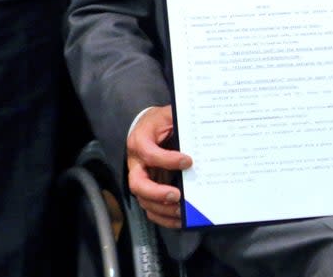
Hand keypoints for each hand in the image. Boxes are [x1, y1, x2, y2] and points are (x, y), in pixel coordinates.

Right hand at [127, 106, 192, 228]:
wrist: (147, 127)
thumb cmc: (159, 121)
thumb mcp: (168, 114)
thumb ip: (178, 119)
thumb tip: (197, 126)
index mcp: (139, 141)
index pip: (150, 154)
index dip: (168, 160)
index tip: (188, 161)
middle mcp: (136, 163)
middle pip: (138, 184)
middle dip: (157, 193)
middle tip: (177, 195)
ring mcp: (140, 178)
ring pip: (144, 200)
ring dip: (163, 209)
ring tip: (182, 211)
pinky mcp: (147, 188)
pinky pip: (151, 208)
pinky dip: (163, 217)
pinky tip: (179, 219)